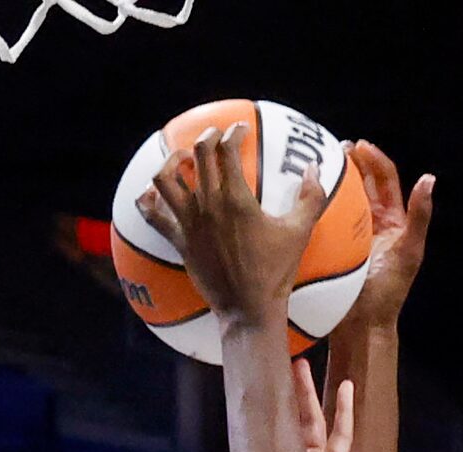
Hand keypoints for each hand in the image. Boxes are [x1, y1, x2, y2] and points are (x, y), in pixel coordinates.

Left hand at [137, 123, 323, 329]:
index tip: (240, 130)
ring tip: (182, 160)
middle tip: (215, 137)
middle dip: (207, 136)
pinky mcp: (180, 242)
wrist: (248, 310)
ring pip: (166, 178)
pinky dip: (148, 201)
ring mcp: (190, 224)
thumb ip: (311, 197)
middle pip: (199, 154)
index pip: (228, 150)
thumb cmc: (276, 273)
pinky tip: (152, 194)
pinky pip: (153, 217)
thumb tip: (315, 167)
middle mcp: (209, 205)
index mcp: (237, 199)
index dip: (234, 132)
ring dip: (172, 161)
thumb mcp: (299, 234)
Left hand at [232, 364, 353, 451]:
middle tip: (286, 362)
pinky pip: (343, 434)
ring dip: (310, 392)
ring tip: (304, 365)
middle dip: (290, 390)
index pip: (272, 426)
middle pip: (293, 416)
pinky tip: (347, 388)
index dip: (270, 403)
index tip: (265, 378)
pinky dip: (345, 411)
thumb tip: (237, 444)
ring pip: (315, 418)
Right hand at [336, 141, 433, 332]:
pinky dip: (320, 203)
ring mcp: (352, 235)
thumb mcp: (409, 251)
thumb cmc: (389, 291)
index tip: (359, 146)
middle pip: (363, 183)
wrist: (362, 324)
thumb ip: (420, 216)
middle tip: (335, 148)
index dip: (375, 159)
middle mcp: (373, 224)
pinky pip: (327, 219)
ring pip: (344, 198)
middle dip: (352, 162)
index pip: (385, 180)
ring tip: (320, 163)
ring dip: (335, 179)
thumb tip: (429, 178)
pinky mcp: (334, 246)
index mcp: (394, 221)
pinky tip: (307, 195)